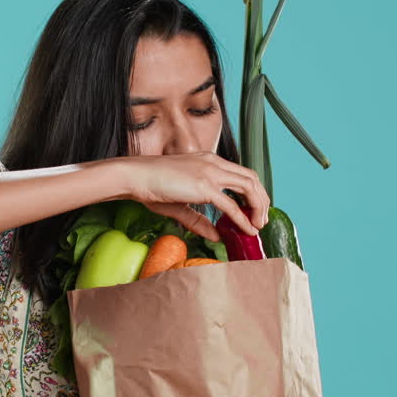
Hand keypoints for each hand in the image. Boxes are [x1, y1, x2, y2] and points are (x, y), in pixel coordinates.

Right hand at [114, 152, 269, 242]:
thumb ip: (199, 220)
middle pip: (251, 178)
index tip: (254, 210)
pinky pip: (231, 205)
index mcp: (209, 161)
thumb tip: (217, 236)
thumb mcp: (180, 204)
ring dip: (258, 207)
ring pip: (248, 187)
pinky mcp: (204, 186)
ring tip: (258, 225)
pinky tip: (247, 229)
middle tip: (261, 220)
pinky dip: (242, 218)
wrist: (134, 176)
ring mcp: (210, 173)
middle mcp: (214, 163)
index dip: (253, 191)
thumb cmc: (151, 185)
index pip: (241, 173)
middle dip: (262, 200)